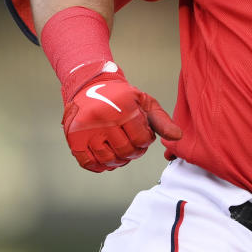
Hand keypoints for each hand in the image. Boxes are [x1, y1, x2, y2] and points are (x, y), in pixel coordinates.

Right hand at [62, 78, 182, 172]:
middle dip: (134, 152)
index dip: (146, 141)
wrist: (89, 86)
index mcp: (123, 107)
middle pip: (125, 151)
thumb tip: (177, 136)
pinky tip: (107, 157)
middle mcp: (103, 118)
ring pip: (108, 159)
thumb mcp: (144, 102)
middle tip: (133, 145)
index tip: (143, 136)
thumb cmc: (120, 96)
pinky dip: (100, 165)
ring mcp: (86, 129)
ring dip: (118, 160)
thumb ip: (162, 120)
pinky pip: (88, 163)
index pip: (141, 139)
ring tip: (121, 150)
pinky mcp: (74, 138)